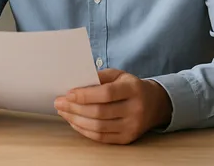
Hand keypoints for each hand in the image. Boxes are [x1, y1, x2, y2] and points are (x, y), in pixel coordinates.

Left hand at [54, 69, 172, 144]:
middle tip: (58, 103)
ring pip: (99, 127)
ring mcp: (132, 126)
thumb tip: (75, 83)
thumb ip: (98, 77)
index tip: (67, 94)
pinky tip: (74, 122)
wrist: (155, 104)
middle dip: (74, 108)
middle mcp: (135, 109)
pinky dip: (84, 131)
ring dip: (76, 120)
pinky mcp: (128, 138)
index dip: (85, 95)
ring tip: (63, 112)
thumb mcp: (118, 75)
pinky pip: (102, 138)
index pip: (106, 94)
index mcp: (133, 89)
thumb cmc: (130, 87)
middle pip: (100, 112)